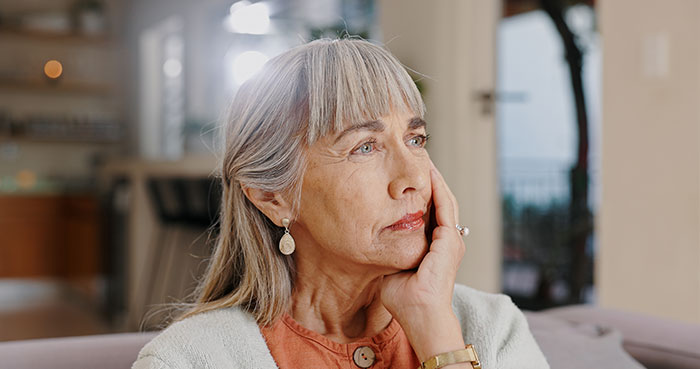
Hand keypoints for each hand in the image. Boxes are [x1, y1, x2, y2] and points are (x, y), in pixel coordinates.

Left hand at [380, 160, 466, 361]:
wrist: (420, 315)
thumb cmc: (404, 300)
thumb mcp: (392, 269)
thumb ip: (388, 253)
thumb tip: (370, 243)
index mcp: (435, 247)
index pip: (429, 212)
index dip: (420, 193)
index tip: (408, 177)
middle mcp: (447, 241)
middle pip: (439, 201)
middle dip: (430, 180)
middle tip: (419, 158)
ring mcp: (451, 240)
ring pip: (445, 199)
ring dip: (435, 179)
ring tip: (425, 158)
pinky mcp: (450, 241)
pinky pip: (445, 206)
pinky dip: (438, 188)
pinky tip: (429, 172)